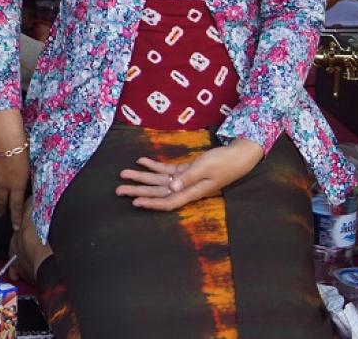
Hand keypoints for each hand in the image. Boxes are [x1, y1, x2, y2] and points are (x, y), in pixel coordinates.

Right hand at [0, 110, 29, 230]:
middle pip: (0, 200)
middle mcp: (2, 182)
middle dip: (1, 209)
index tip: (15, 227)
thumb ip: (28, 175)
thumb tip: (28, 179)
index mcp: (17, 184)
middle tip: (0, 214)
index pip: (16, 205)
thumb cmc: (22, 146)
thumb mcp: (31, 163)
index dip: (15, 218)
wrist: (4, 135)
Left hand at [117, 139, 261, 210]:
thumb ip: (188, 178)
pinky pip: (167, 170)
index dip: (151, 203)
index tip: (135, 202)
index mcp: (192, 191)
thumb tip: (172, 187)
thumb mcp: (206, 168)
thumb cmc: (224, 162)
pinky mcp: (187, 171)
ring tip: (123, 174)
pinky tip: (141, 161)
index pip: (168, 201)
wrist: (239, 155)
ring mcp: (185, 180)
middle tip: (118, 190)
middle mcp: (186, 188)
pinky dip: (154, 165)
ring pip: (159, 180)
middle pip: (158, 191)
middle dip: (138, 190)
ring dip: (141, 176)